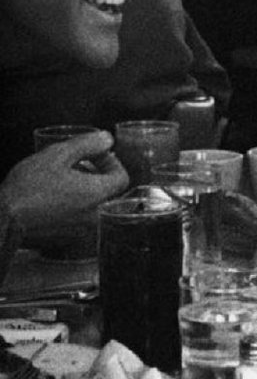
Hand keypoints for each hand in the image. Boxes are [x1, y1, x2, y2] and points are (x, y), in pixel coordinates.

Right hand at [0, 132, 128, 234]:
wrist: (3, 220)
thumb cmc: (28, 187)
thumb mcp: (56, 156)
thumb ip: (86, 145)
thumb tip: (107, 138)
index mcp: (97, 194)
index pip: (122, 177)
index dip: (110, 162)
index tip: (94, 155)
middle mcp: (96, 215)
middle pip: (109, 192)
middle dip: (97, 176)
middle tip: (76, 167)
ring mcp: (83, 230)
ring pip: (95, 207)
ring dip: (85, 192)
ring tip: (62, 182)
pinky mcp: (68, 240)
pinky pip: (81, 220)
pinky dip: (74, 208)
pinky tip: (54, 200)